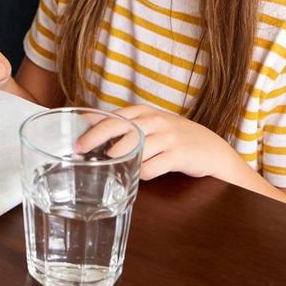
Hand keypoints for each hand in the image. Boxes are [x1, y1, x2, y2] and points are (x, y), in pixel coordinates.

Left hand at [74, 105, 239, 180]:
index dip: (92, 126)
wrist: (211, 148)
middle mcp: (153, 120)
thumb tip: (89, 124)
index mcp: (143, 111)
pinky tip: (140, 174)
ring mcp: (166, 137)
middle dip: (95, 139)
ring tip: (109, 165)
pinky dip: (142, 173)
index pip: (112, 116)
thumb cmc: (173, 136)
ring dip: (118, 157)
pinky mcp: (178, 155)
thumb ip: (125, 124)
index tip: (74, 136)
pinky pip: (152, 167)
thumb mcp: (149, 124)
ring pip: (134, 147)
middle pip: (118, 128)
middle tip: (80, 150)